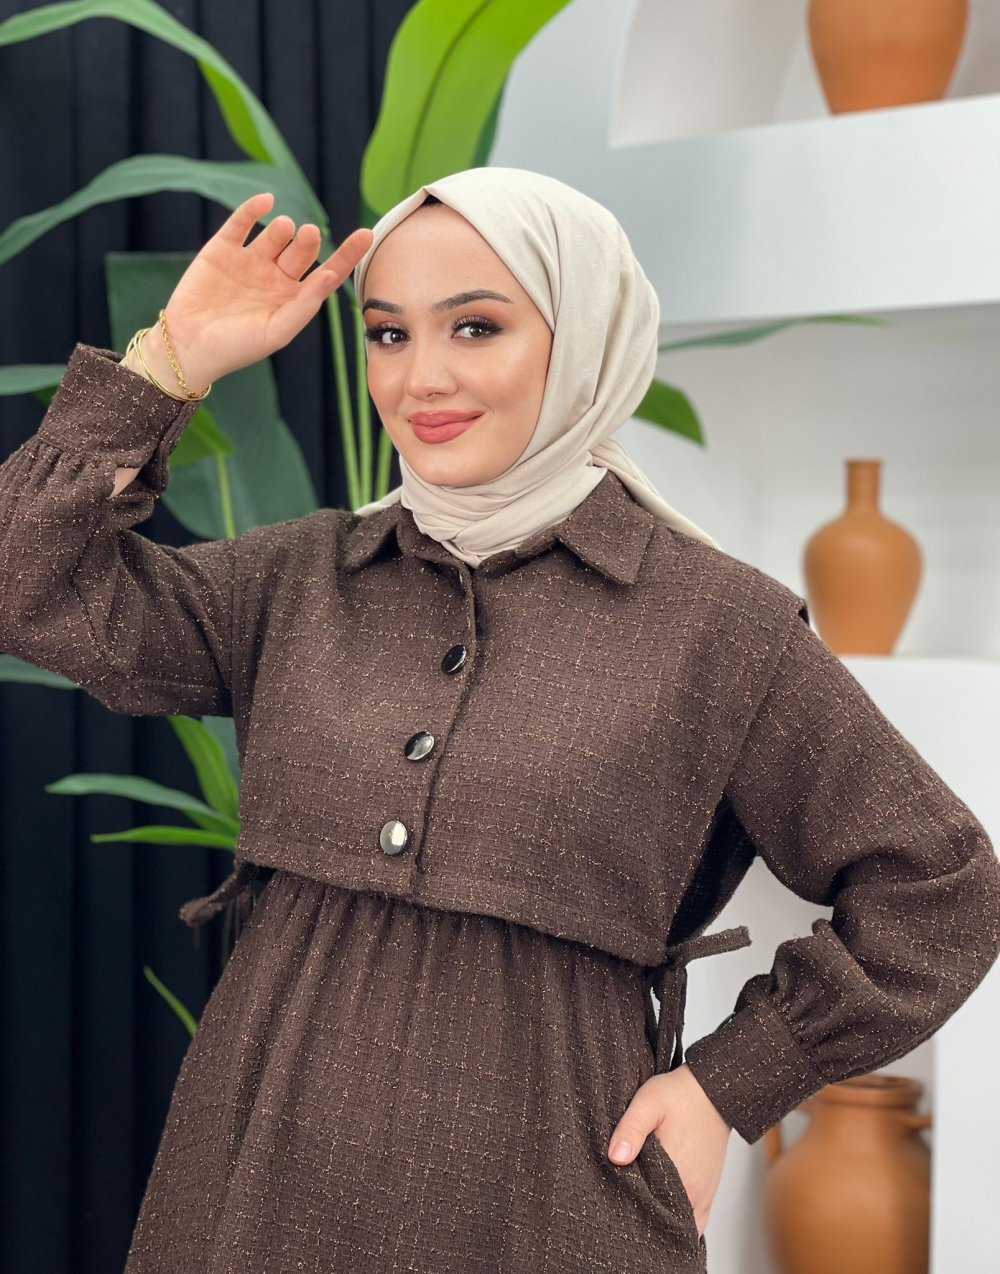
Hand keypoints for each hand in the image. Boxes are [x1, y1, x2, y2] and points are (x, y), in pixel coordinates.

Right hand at [154, 193, 373, 388]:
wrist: (189, 346)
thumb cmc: (237, 347)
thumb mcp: (277, 332)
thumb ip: (305, 305)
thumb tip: (329, 276)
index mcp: (294, 299)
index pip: (328, 272)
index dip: (347, 254)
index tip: (366, 234)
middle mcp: (275, 277)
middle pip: (302, 251)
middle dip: (308, 241)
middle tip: (308, 235)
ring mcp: (249, 262)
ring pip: (275, 234)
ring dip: (284, 228)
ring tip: (286, 229)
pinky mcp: (222, 250)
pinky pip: (241, 223)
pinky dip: (253, 209)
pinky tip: (265, 201)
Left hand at [607, 1064, 731, 1236]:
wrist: (712, 1091)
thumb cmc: (679, 1095)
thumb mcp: (648, 1102)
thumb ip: (631, 1128)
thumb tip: (616, 1157)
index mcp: (676, 1173)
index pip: (647, 1210)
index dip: (628, 1209)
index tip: (615, 1201)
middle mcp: (692, 1191)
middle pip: (663, 1220)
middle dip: (642, 1218)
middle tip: (624, 1205)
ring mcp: (702, 1195)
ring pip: (679, 1225)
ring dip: (661, 1221)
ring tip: (640, 1209)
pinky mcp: (708, 1193)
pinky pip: (695, 1224)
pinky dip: (680, 1224)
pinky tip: (663, 1216)